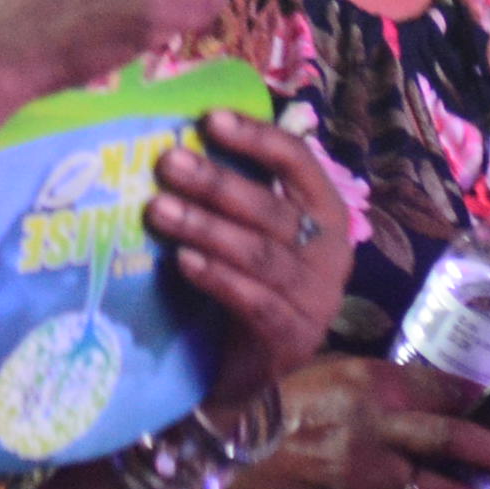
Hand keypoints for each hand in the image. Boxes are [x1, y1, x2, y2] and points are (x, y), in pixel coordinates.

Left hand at [151, 110, 357, 395]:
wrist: (252, 368)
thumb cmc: (250, 282)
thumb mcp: (252, 232)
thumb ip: (234, 193)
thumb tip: (180, 137)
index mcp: (325, 212)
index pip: (298, 162)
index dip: (256, 137)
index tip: (209, 120)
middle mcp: (330, 251)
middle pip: (272, 209)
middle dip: (216, 183)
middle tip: (168, 162)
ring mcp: (317, 298)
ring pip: (260, 255)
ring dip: (206, 228)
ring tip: (159, 210)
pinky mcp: (294, 337)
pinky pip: (254, 302)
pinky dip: (218, 278)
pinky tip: (183, 261)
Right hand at [227, 355, 489, 488]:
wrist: (225, 444)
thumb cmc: (280, 395)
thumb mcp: (340, 369)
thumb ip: (394, 384)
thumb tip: (448, 397)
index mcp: (379, 381)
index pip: (452, 392)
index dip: (489, 403)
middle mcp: (383, 427)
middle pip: (463, 441)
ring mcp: (372, 475)